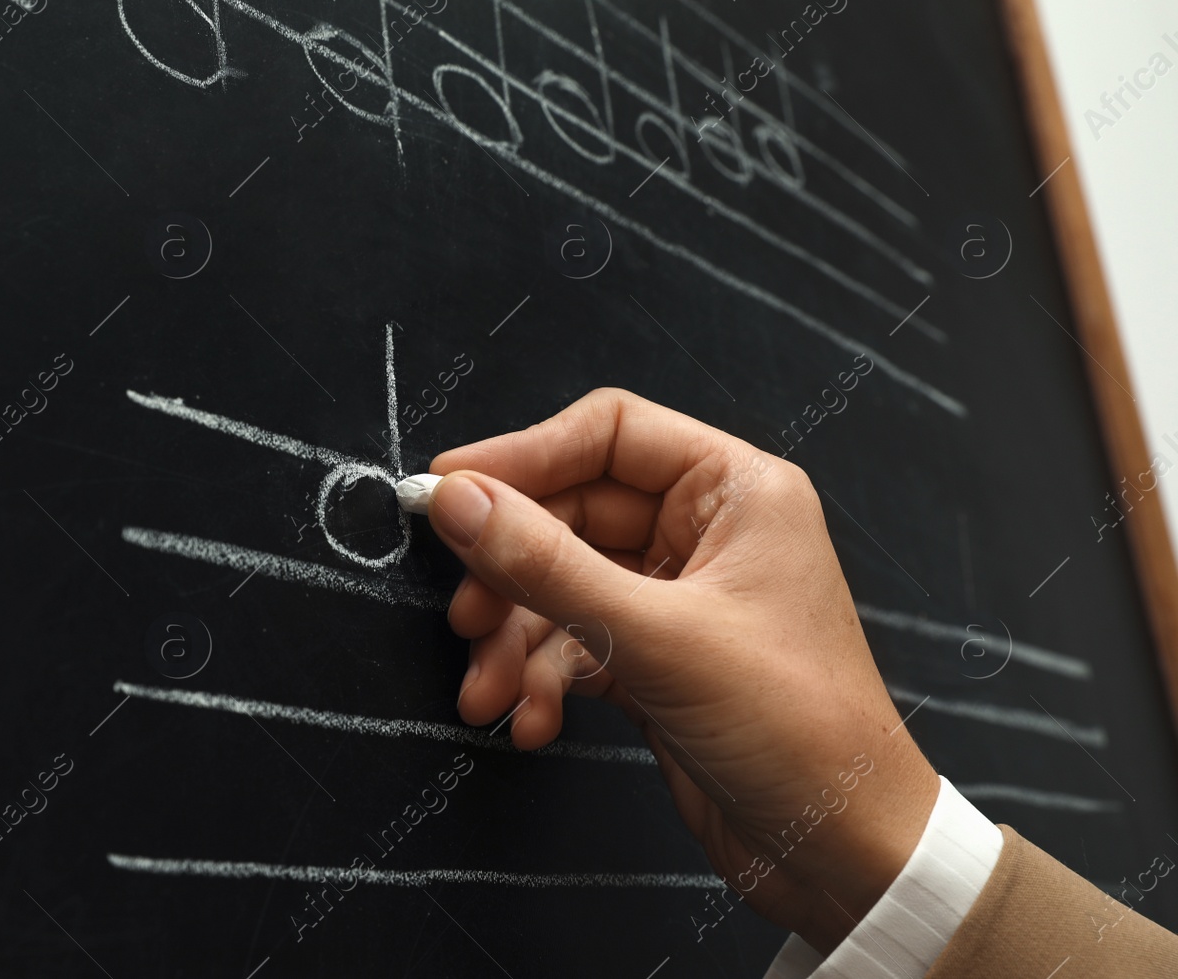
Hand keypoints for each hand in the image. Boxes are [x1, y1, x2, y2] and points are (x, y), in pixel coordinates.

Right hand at [426, 387, 938, 953]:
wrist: (845, 858)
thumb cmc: (799, 730)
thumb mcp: (658, 636)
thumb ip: (546, 563)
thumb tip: (458, 500)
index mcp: (735, 490)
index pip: (608, 434)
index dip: (521, 456)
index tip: (447, 490)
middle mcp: (707, 533)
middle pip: (571, 513)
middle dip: (510, 570)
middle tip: (466, 613)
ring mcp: (680, 598)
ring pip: (563, 585)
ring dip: (516, 639)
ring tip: (489, 691)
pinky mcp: (658, 660)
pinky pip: (575, 642)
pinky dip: (544, 679)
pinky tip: (534, 720)